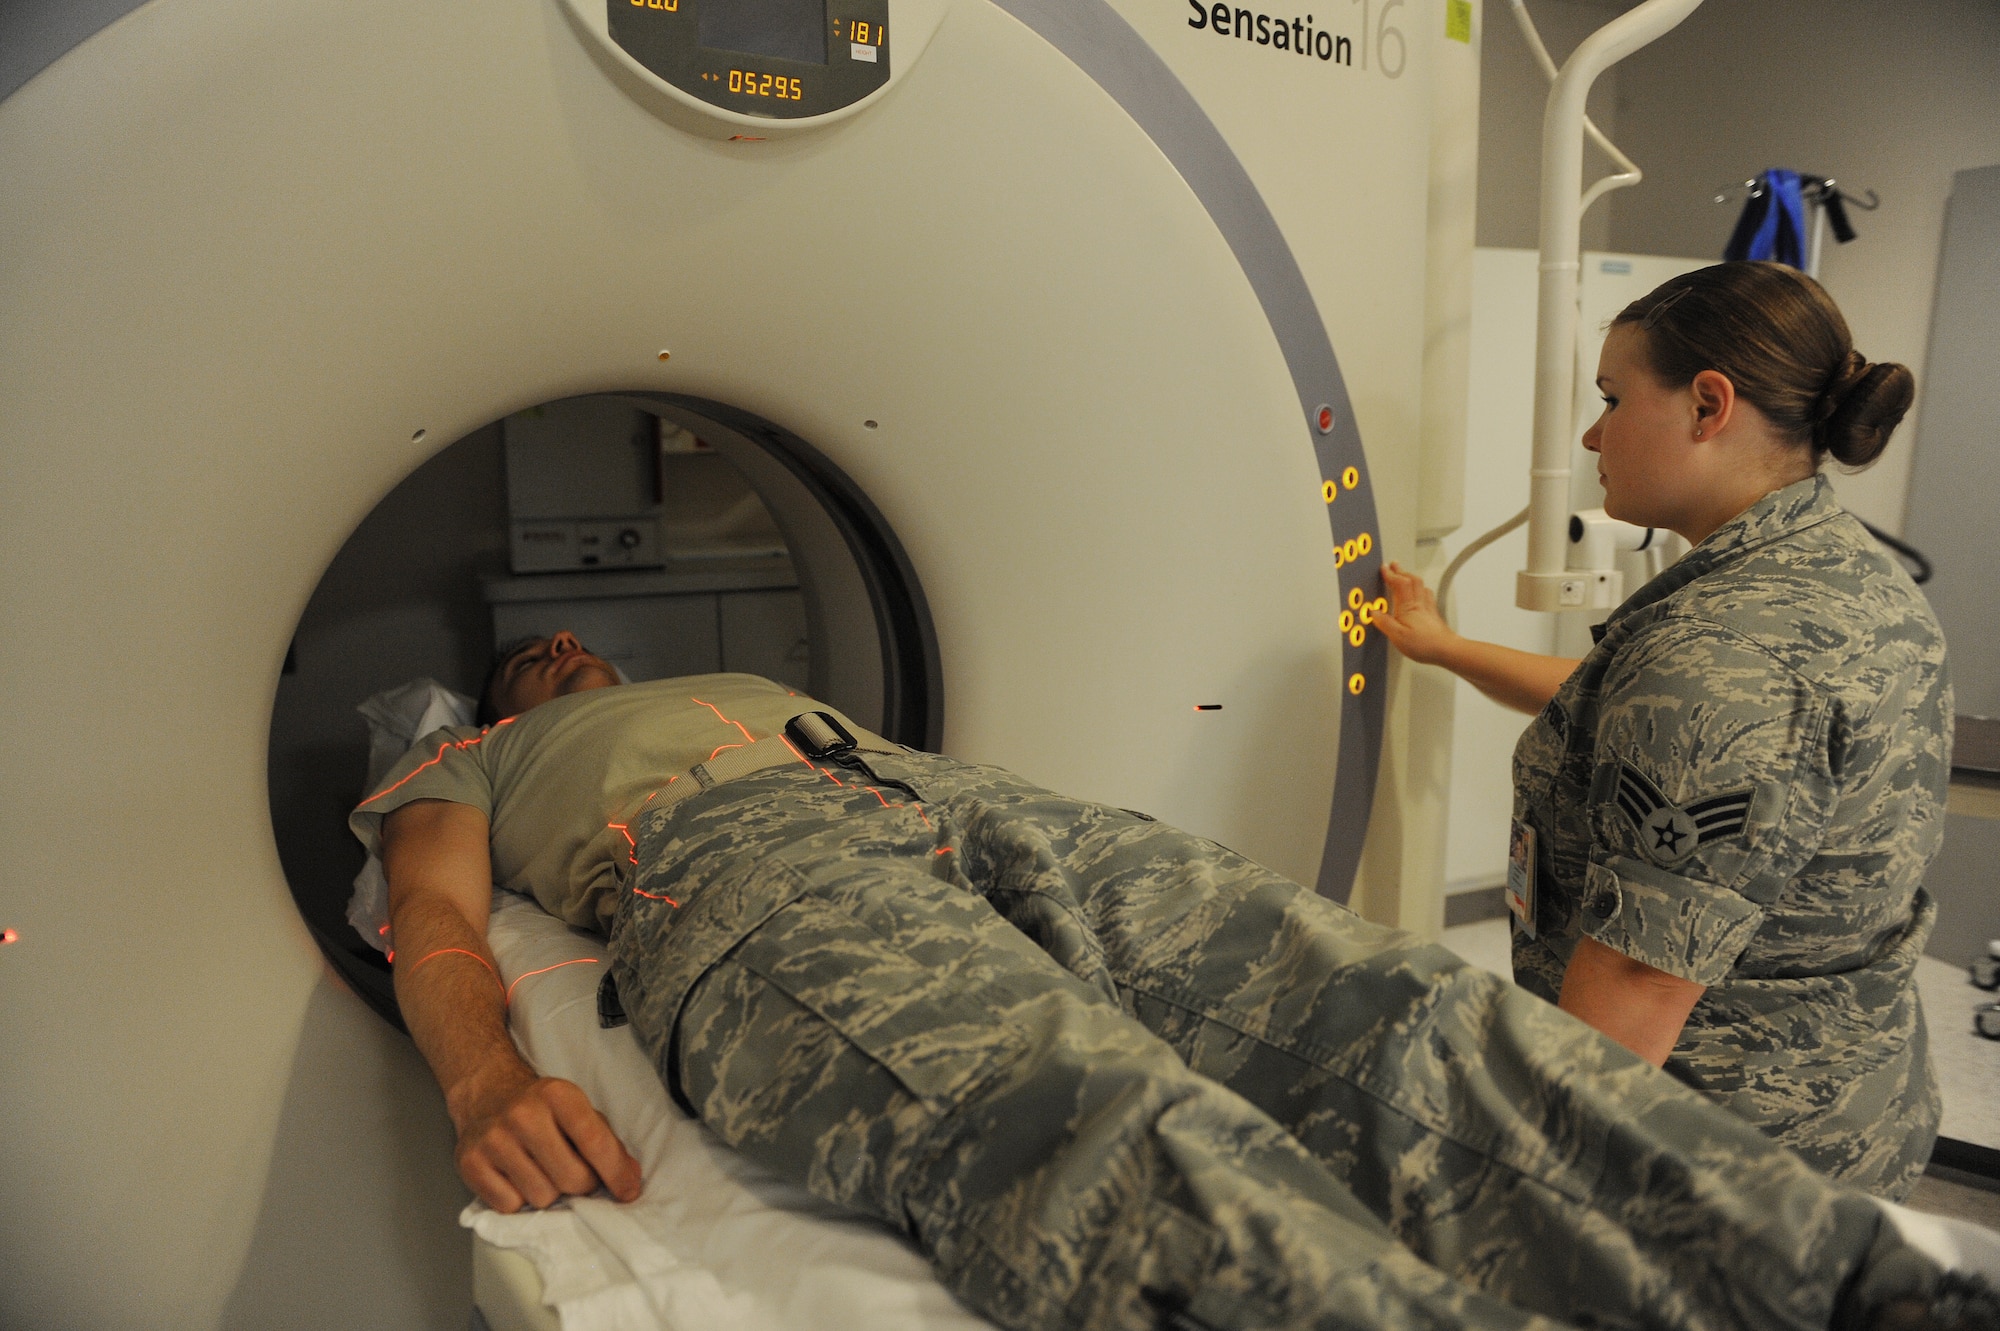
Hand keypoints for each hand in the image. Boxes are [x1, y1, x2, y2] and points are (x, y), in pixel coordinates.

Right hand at [450, 1063, 642, 1211]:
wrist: (487, 1095)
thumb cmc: (541, 1109)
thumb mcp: (577, 1111)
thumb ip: (606, 1143)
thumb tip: (629, 1180)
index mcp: (557, 1095)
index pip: (594, 1141)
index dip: (616, 1172)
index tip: (628, 1192)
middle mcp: (523, 1114)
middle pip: (571, 1178)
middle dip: (582, 1185)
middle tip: (576, 1176)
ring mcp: (493, 1139)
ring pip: (541, 1197)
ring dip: (549, 1193)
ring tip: (542, 1171)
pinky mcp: (470, 1163)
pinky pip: (510, 1206)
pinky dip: (518, 1200)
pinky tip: (516, 1178)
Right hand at [1374, 562, 1461, 666]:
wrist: (1447, 650)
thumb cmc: (1424, 644)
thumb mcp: (1397, 636)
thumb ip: (1384, 622)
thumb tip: (1373, 612)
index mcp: (1408, 607)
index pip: (1399, 583)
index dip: (1391, 574)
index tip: (1384, 568)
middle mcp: (1419, 603)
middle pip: (1411, 579)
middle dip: (1401, 571)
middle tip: (1393, 565)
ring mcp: (1428, 607)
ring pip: (1420, 586)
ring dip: (1411, 577)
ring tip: (1405, 575)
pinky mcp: (1433, 614)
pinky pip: (1427, 594)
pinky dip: (1420, 589)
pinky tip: (1420, 593)